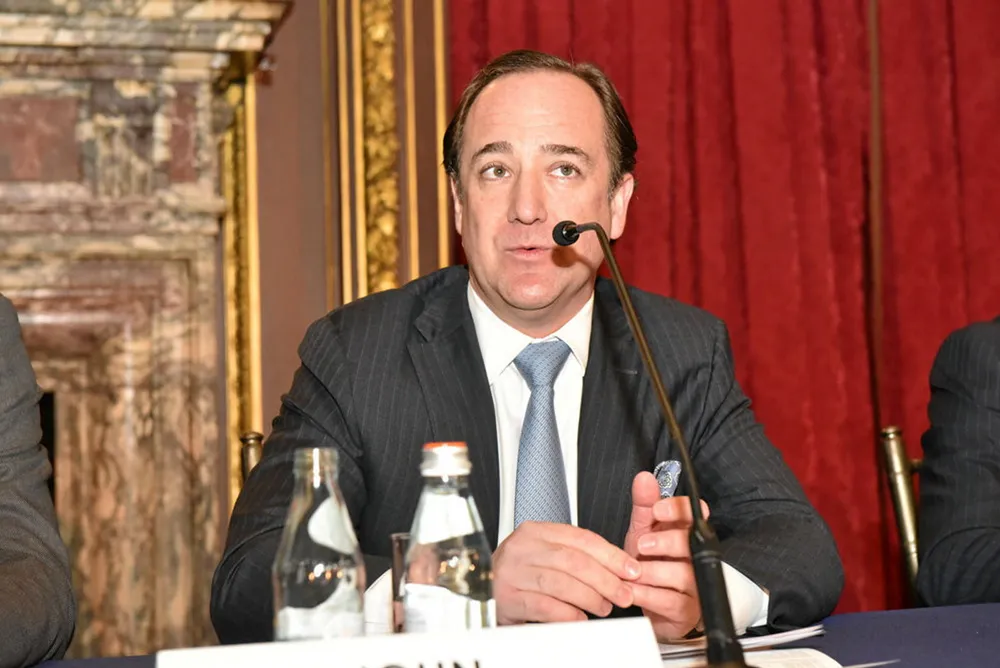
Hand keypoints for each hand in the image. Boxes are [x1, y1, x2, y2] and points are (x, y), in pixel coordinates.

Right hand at [493, 521, 641, 624]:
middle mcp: (521, 547)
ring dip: (589, 597)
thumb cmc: (520, 576)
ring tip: (604, 608)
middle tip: (623, 594)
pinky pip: (544, 605)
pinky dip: (567, 613)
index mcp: (535, 532)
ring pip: (561, 582)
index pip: (580, 538)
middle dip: (605, 579)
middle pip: (573, 560)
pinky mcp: (506, 598)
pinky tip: (580, 619)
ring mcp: (511, 572)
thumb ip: (576, 557)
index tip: (630, 570)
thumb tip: (618, 568)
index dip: (610, 555)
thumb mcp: (545, 557)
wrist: (480, 592)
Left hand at [623, 471, 708, 640]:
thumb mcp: (643, 531)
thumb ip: (644, 506)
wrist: (651, 604)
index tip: (658, 510)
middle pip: (691, 543)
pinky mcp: (687, 610)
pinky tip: (632, 590)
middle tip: (642, 544)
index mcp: (686, 532)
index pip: (694, 513)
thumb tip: (644, 478)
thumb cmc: (651, 564)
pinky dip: (648, 595)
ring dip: (653, 571)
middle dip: (666, 541)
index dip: (679, 509)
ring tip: (632, 571)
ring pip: (683, 574)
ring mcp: (695, 584)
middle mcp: (695, 556)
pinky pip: (671, 601)